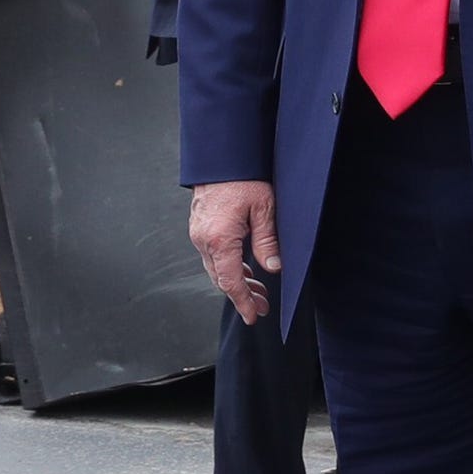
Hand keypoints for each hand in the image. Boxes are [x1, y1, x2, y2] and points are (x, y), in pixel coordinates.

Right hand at [191, 181, 281, 321]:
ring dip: (236, 281)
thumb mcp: (264, 209)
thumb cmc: (243, 178)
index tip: (252, 317)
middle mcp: (203, 240)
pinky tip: (245, 269)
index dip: (242, 302)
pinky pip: (213, 256)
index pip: (230, 281)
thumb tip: (273, 269)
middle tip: (261, 307)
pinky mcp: (200, 228)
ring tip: (258, 292)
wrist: (220, 156)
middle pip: (221, 279)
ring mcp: (199, 234)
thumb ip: (267, 242)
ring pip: (216, 268)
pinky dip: (228, 267)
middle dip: (242, 296)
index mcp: (219, 239)